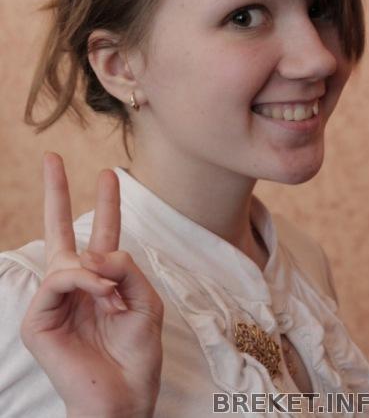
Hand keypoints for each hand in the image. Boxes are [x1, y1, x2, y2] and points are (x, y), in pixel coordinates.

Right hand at [20, 152, 162, 417]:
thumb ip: (124, 267)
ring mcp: (55, 301)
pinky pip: (59, 281)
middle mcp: (76, 286)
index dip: (106, 204)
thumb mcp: (146, 300)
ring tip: (111, 297)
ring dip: (94, 272)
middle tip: (51, 156)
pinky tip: (100, 295)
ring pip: (66, 259)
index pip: (102, 234)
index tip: (108, 174)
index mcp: (102, 281)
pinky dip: (82, 282)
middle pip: (59, 230)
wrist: (125, 399)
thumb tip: (92, 254)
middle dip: (56, 192)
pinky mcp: (40, 319)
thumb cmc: (137, 355)